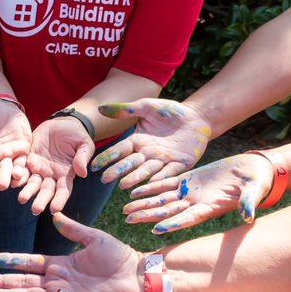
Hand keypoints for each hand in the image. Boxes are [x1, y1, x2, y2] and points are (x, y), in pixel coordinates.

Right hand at [0, 213, 143, 291]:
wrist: (137, 279)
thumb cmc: (120, 257)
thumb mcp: (95, 239)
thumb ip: (74, 230)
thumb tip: (54, 214)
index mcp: (60, 264)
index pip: (29, 263)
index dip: (10, 261)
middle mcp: (56, 282)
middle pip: (23, 283)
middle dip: (1, 283)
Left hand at [18, 117, 95, 214]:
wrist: (62, 123)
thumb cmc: (77, 135)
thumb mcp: (84, 144)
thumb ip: (82, 157)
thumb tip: (82, 173)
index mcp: (66, 174)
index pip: (63, 191)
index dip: (59, 200)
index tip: (55, 209)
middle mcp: (51, 175)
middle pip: (46, 191)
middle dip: (40, 200)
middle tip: (35, 210)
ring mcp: (39, 168)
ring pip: (32, 183)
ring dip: (27, 191)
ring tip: (21, 199)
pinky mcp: (28, 159)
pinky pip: (22, 169)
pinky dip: (17, 176)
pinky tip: (12, 181)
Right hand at [90, 99, 212, 187]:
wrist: (196, 117)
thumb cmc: (170, 111)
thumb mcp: (146, 107)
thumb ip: (126, 110)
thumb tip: (100, 108)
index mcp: (137, 141)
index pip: (118, 151)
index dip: (107, 158)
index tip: (94, 166)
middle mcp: (147, 154)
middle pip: (129, 164)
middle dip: (117, 171)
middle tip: (105, 179)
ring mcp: (163, 160)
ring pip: (147, 170)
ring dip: (136, 178)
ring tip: (124, 185)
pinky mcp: (180, 164)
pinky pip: (170, 172)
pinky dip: (162, 178)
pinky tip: (153, 182)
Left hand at [123, 153, 273, 233]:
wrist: (254, 169)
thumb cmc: (257, 181)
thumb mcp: (254, 191)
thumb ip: (249, 202)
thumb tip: (248, 215)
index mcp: (210, 208)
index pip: (188, 219)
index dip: (172, 224)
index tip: (155, 230)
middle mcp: (196, 203)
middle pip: (168, 211)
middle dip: (148, 215)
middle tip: (128, 219)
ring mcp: (190, 192)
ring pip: (163, 199)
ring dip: (144, 204)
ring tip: (125, 209)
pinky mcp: (188, 180)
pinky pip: (166, 184)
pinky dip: (150, 187)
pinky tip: (134, 191)